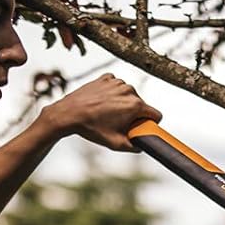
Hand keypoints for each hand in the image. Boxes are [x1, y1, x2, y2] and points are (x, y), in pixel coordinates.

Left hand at [41, 73, 161, 151]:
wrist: (69, 113)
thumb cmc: (91, 128)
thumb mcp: (115, 143)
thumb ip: (134, 146)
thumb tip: (142, 146)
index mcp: (135, 105)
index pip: (156, 114)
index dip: (150, 123)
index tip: (140, 127)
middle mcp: (129, 90)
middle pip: (141, 105)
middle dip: (134, 114)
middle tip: (118, 123)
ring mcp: (117, 82)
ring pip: (129, 95)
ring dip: (123, 102)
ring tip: (108, 113)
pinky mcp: (106, 78)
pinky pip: (116, 86)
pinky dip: (112, 93)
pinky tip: (103, 101)